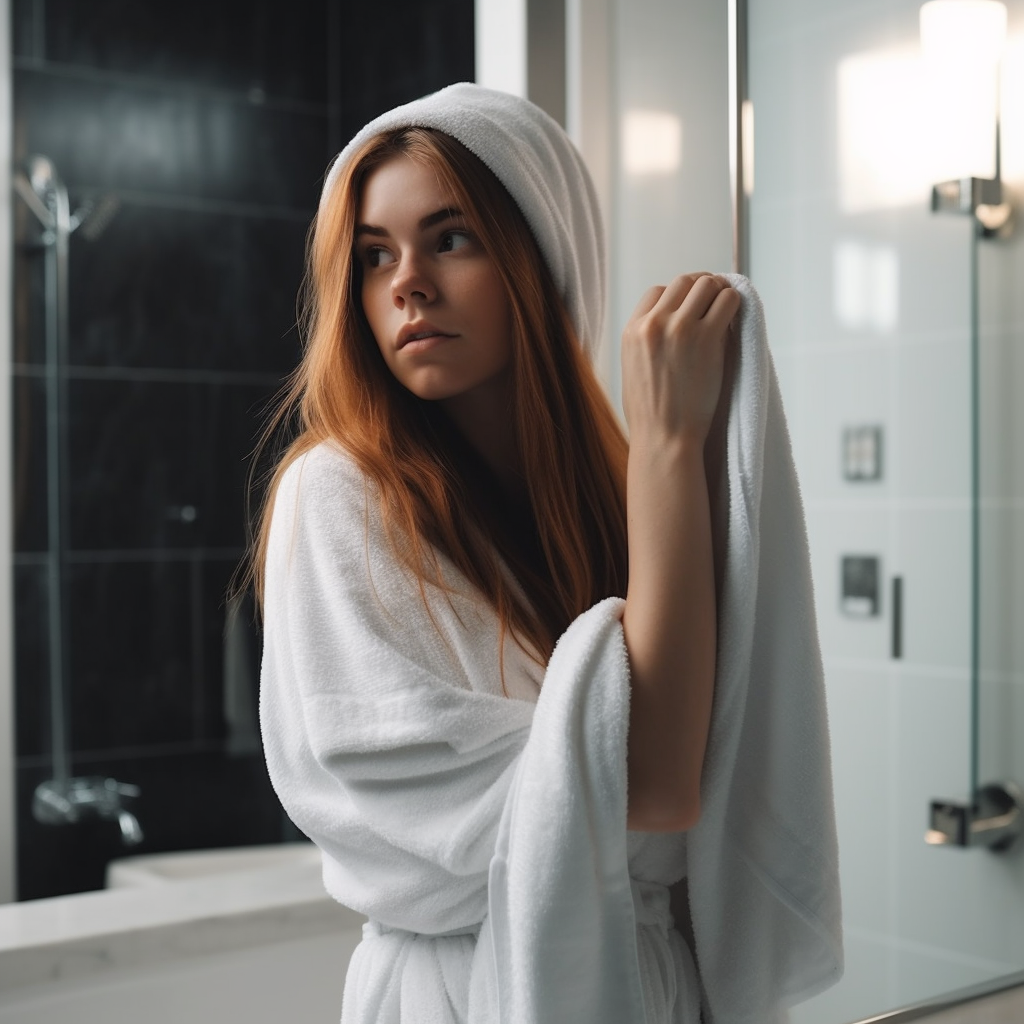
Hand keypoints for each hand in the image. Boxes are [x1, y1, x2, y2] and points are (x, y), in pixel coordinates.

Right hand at [621, 273, 739, 449]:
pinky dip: (735, 303)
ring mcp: (680, 328)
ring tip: (726, 309)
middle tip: (713, 304)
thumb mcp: (633, 367)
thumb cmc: (650, 413)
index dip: (677, 297)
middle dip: (700, 289)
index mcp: (632, 330)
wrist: (664, 438)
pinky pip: (728, 301)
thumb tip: (670, 322)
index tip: (690, 308)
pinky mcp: (707, 338)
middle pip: (683, 281)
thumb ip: (647, 340)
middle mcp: (654, 323)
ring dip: (719, 293)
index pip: (657, 291)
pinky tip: (736, 317)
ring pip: (707, 284)